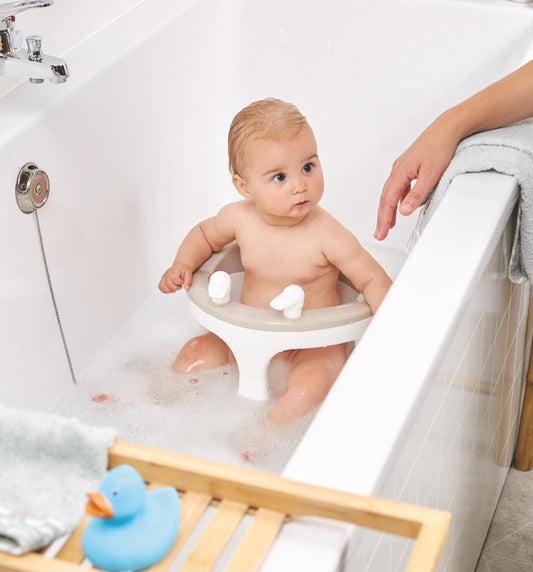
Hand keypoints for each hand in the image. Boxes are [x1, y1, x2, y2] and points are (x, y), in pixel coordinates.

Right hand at [158, 262, 193, 292]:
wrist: (180, 267)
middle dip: (175, 288)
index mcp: (173, 271)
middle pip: (168, 284)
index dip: (180, 283)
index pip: (174, 278)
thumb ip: (188, 281)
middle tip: (180, 286)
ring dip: (169, 290)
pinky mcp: (163, 280)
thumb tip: (186, 288)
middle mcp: (167, 274)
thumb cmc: (183, 269)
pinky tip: (170, 290)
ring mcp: (164, 277)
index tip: (182, 282)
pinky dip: (164, 290)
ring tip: (175, 289)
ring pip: (162, 286)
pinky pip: (160, 286)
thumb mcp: (189, 273)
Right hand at [375, 112, 460, 240]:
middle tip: (379, 233)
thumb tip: (404, 211)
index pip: (388, 201)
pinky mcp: (409, 165)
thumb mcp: (431, 175)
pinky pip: (398, 186)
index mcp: (400, 172)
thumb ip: (416, 195)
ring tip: (388, 224)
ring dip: (388, 209)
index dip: (383, 219)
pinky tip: (401, 205)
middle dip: (382, 218)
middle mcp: (397, 169)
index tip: (380, 233)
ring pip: (390, 192)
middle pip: (385, 198)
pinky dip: (397, 199)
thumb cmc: (440, 146)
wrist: (448, 128)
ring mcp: (402, 167)